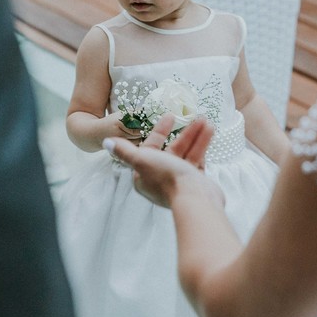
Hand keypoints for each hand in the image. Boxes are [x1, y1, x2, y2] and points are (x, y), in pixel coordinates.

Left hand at [106, 115, 220, 208]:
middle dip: (184, 132)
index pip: (150, 148)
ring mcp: (179, 181)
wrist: (194, 200)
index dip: (160, 131)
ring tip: (206, 121)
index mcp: (144, 175)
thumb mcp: (142, 161)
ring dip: (196, 136)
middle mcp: (160, 178)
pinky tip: (209, 133)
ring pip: (187, 153)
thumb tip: (106, 142)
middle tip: (195, 116)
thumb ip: (125, 151)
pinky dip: (202, 147)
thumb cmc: (166, 178)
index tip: (170, 116)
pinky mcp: (194, 183)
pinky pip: (197, 161)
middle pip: (172, 149)